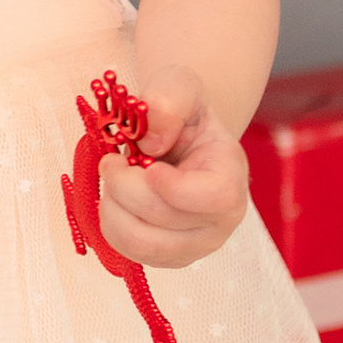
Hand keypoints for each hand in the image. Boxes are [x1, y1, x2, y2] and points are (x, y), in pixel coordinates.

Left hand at [97, 67, 248, 269]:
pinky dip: (111, 224)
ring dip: (113, 207)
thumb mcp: (178, 86)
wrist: (179, 138)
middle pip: (164, 219)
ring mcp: (197, 244)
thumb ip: (168, 101)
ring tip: (114, 180)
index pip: (214, 197)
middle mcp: (222, 220)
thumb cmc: (181, 113)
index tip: (143, 161)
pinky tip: (117, 199)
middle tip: (112, 160)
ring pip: (142, 243)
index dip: (172, 186)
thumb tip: (151, 144)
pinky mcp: (171, 257)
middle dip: (123, 186)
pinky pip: (130, 253)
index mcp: (231, 175)